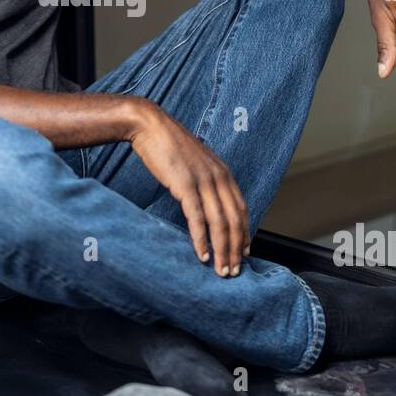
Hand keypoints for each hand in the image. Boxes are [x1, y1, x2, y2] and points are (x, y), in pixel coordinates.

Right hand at [127, 100, 249, 277]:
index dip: (245, 233)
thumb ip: (206, 180)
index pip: (241, 209)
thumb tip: (207, 201)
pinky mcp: (184, 185)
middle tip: (233, 271)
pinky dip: (201, 240)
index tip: (244, 253)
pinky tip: (201, 255)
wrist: (150, 125)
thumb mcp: (196, 162)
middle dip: (235, 249)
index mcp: (223, 172)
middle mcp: (218, 177)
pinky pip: (197, 218)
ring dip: (222, 251)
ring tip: (220, 270)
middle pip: (234, 221)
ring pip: (219, 223)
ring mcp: (203, 181)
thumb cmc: (169, 145)